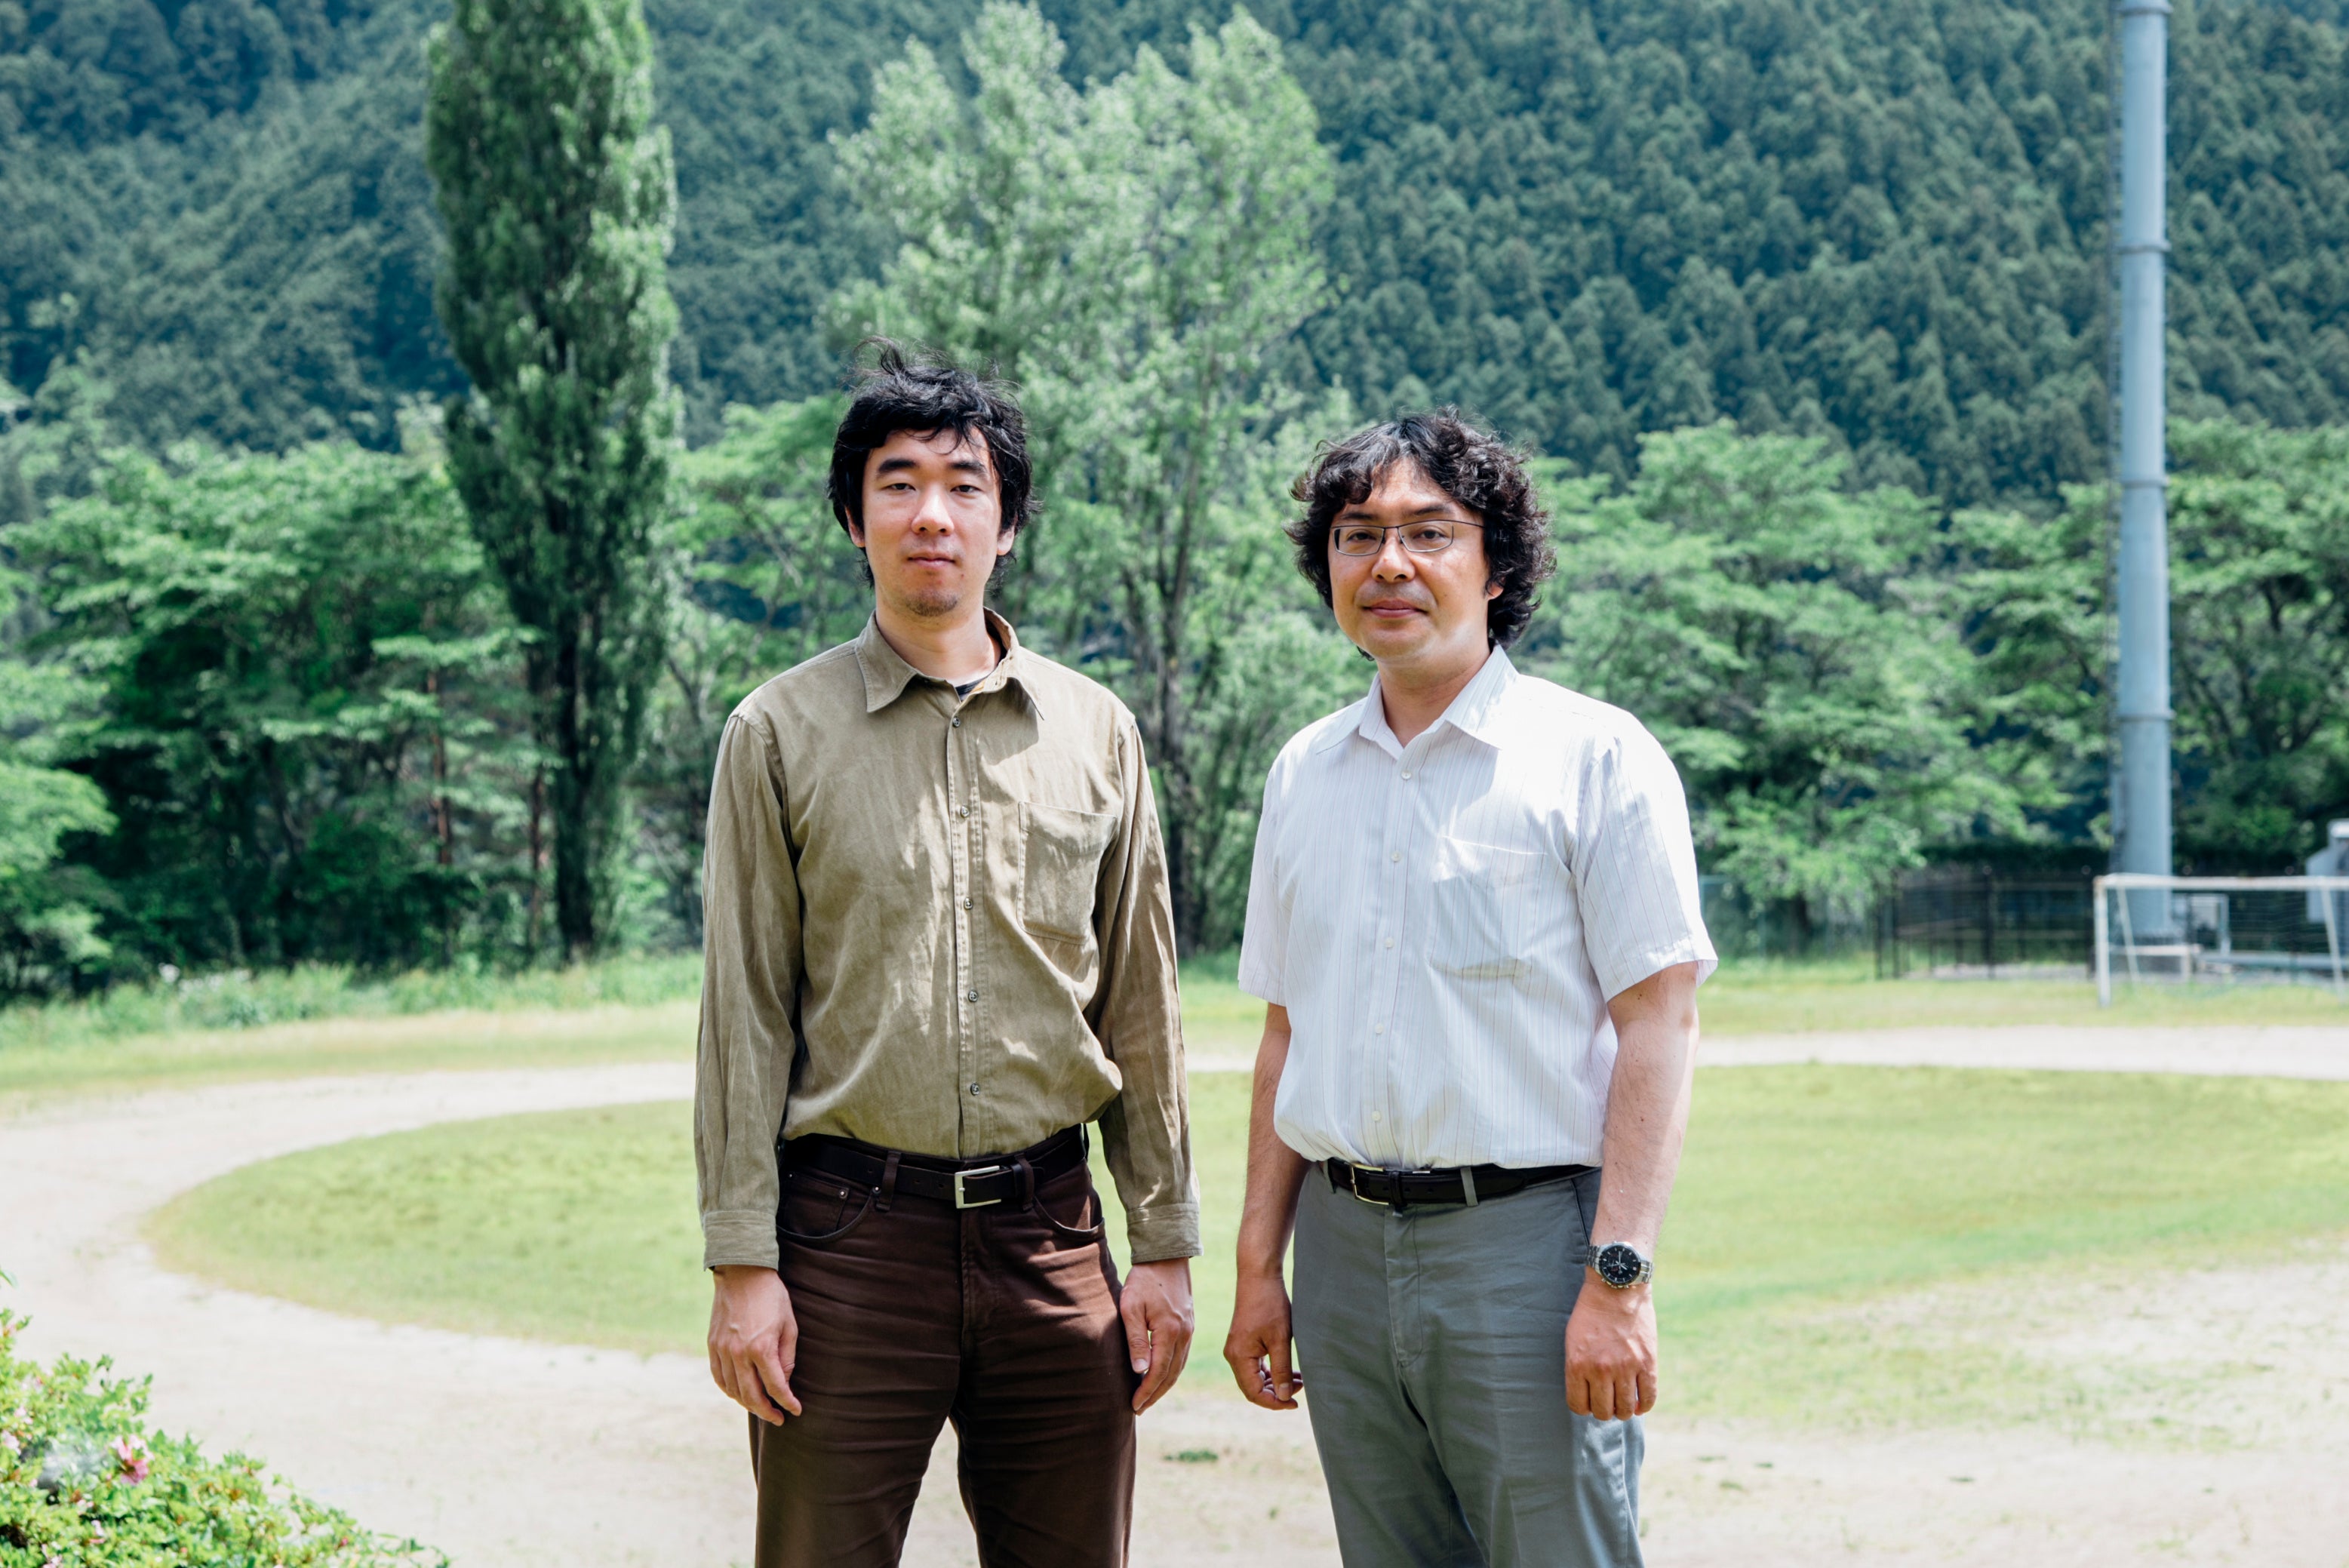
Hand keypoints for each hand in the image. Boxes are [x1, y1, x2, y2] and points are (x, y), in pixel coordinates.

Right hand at [708, 1265, 802, 1424]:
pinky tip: (739, 1394)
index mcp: (761, 1348)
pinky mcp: (712, 1345)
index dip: (787, 1403)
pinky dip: (729, 1390)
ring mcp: (722, 1350)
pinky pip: (718, 1377)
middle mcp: (738, 1353)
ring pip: (733, 1390)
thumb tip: (783, 1382)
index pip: (776, 1387)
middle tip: (778, 1419)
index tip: (795, 1410)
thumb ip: (786, 1357)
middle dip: (766, 1411)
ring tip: (761, 1408)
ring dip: (747, 1404)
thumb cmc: (771, 1297)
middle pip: (751, 1396)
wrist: (742, 1272)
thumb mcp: (789, 1325)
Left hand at [1121, 1259, 1195, 1413]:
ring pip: (1178, 1368)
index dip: (1146, 1392)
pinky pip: (1182, 1356)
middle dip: (1155, 1394)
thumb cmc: (1143, 1281)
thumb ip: (1136, 1340)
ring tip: (1148, 1398)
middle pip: (1171, 1375)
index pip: (1158, 1372)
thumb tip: (1141, 1371)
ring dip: (1163, 1386)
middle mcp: (1184, 1335)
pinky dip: (1171, 1371)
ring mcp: (1189, 1331)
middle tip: (1139, 1409)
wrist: (1166, 1257)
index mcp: (1169, 1331)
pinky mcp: (1189, 1326)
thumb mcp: (1131, 1307)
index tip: (1134, 1405)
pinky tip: (1161, 1376)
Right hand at [1222, 1268, 1303, 1410]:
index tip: (1295, 1404)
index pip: (1254, 1393)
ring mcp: (1237, 1349)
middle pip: (1253, 1388)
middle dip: (1277, 1393)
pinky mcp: (1243, 1343)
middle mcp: (1233, 1356)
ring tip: (1300, 1379)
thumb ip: (1282, 1370)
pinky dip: (1272, 1372)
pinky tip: (1290, 1370)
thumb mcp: (1281, 1339)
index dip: (1275, 1403)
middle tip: (1301, 1389)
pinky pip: (1255, 1366)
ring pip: (1255, 1378)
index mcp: (1239, 1357)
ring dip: (1276, 1383)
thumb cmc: (1270, 1305)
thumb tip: (1285, 1397)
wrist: (1259, 1276)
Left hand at [1565, 1272, 1657, 1420]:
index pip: (1578, 1405)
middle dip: (1604, 1410)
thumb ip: (1577, 1368)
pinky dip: (1644, 1406)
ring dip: (1624, 1410)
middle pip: (1603, 1411)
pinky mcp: (1647, 1363)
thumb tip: (1586, 1396)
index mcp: (1577, 1364)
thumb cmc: (1590, 1313)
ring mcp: (1625, 1368)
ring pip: (1625, 1410)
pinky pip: (1648, 1398)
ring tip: (1623, 1402)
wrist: (1616, 1288)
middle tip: (1607, 1401)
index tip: (1588, 1402)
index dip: (1583, 1407)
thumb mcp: (1573, 1340)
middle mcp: (1600, 1370)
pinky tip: (1639, 1403)